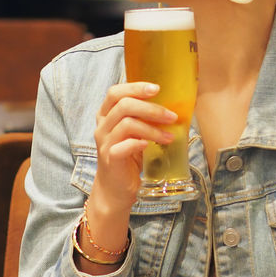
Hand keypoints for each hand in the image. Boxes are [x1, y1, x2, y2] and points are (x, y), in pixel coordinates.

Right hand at [91, 80, 175, 210]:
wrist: (116, 189)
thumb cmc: (128, 157)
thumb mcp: (135, 133)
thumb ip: (144, 118)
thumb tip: (173, 105)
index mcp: (106, 115)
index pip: (115, 92)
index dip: (135, 87)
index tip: (157, 89)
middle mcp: (102, 127)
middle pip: (124, 105)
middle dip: (151, 108)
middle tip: (171, 116)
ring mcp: (105, 143)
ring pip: (127, 124)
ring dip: (152, 128)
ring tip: (169, 137)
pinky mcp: (110, 159)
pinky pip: (123, 146)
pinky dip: (139, 143)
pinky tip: (150, 146)